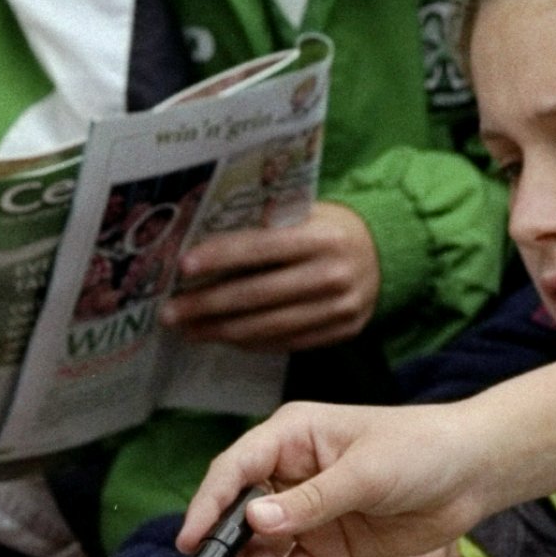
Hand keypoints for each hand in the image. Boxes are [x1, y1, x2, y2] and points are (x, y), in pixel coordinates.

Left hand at [166, 203, 380, 350]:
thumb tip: (204, 241)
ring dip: (220, 331)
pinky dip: (249, 342)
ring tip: (188, 330)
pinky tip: (223, 338)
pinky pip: (285, 342)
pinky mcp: (340, 333)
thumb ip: (268, 226)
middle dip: (207, 306)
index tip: (182, 268)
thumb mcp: (308, 213)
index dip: (219, 258)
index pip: (261, 249)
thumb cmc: (330, 227)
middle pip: (257, 296)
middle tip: (170, 313)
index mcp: (322, 236)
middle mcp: (332, 275)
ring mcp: (339, 309)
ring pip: (267, 327)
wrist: (385, 254)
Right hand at [182, 404, 509, 556]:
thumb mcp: (366, 474)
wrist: (473, 475)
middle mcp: (290, 473)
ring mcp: (308, 512)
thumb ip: (311, 501)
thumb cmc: (421, 450)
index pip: (235, 470)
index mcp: (292, 437)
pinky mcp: (328, 545)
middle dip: (230, 554)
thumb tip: (254, 519)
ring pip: (264, 551)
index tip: (191, 542)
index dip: (208, 505)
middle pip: (241, 516)